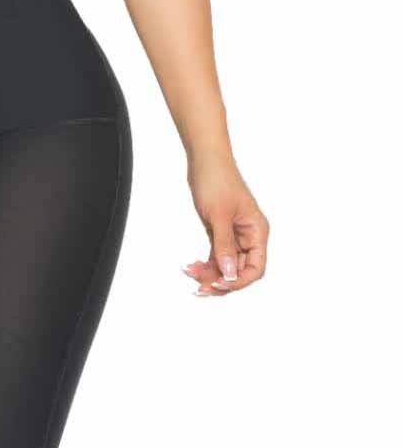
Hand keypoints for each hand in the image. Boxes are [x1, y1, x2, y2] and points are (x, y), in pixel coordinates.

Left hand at [182, 151, 268, 296]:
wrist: (204, 159)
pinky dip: (204, 262)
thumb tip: (229, 274)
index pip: (256, 268)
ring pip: (226, 264)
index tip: (219, 283)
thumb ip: (224, 246)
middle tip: (199, 288)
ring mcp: (234, 234)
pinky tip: (190, 267)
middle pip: (240, 270)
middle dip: (221, 280)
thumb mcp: (219, 215)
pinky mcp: (219, 231)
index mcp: (257, 231)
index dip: (239, 280)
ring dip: (209, 273)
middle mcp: (249, 235)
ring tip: (190, 274)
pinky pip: (216, 255)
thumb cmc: (216, 181)